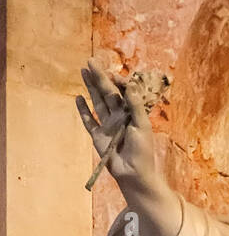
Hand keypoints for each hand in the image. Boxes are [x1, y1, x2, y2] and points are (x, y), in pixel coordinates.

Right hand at [76, 59, 156, 187]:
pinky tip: (78, 98)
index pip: (122, 92)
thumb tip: (130, 84)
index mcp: (131, 113)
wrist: (134, 173)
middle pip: (107, 93)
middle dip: (99, 77)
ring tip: (83, 72)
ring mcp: (107, 125)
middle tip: (90, 61)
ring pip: (97, 102)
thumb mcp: (142, 125)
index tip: (112, 73)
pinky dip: (83, 110)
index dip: (117, 81)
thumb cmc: (142, 151)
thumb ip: (135, 105)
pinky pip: (89, 120)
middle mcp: (118, 116)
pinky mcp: (98, 136)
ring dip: (90, 88)